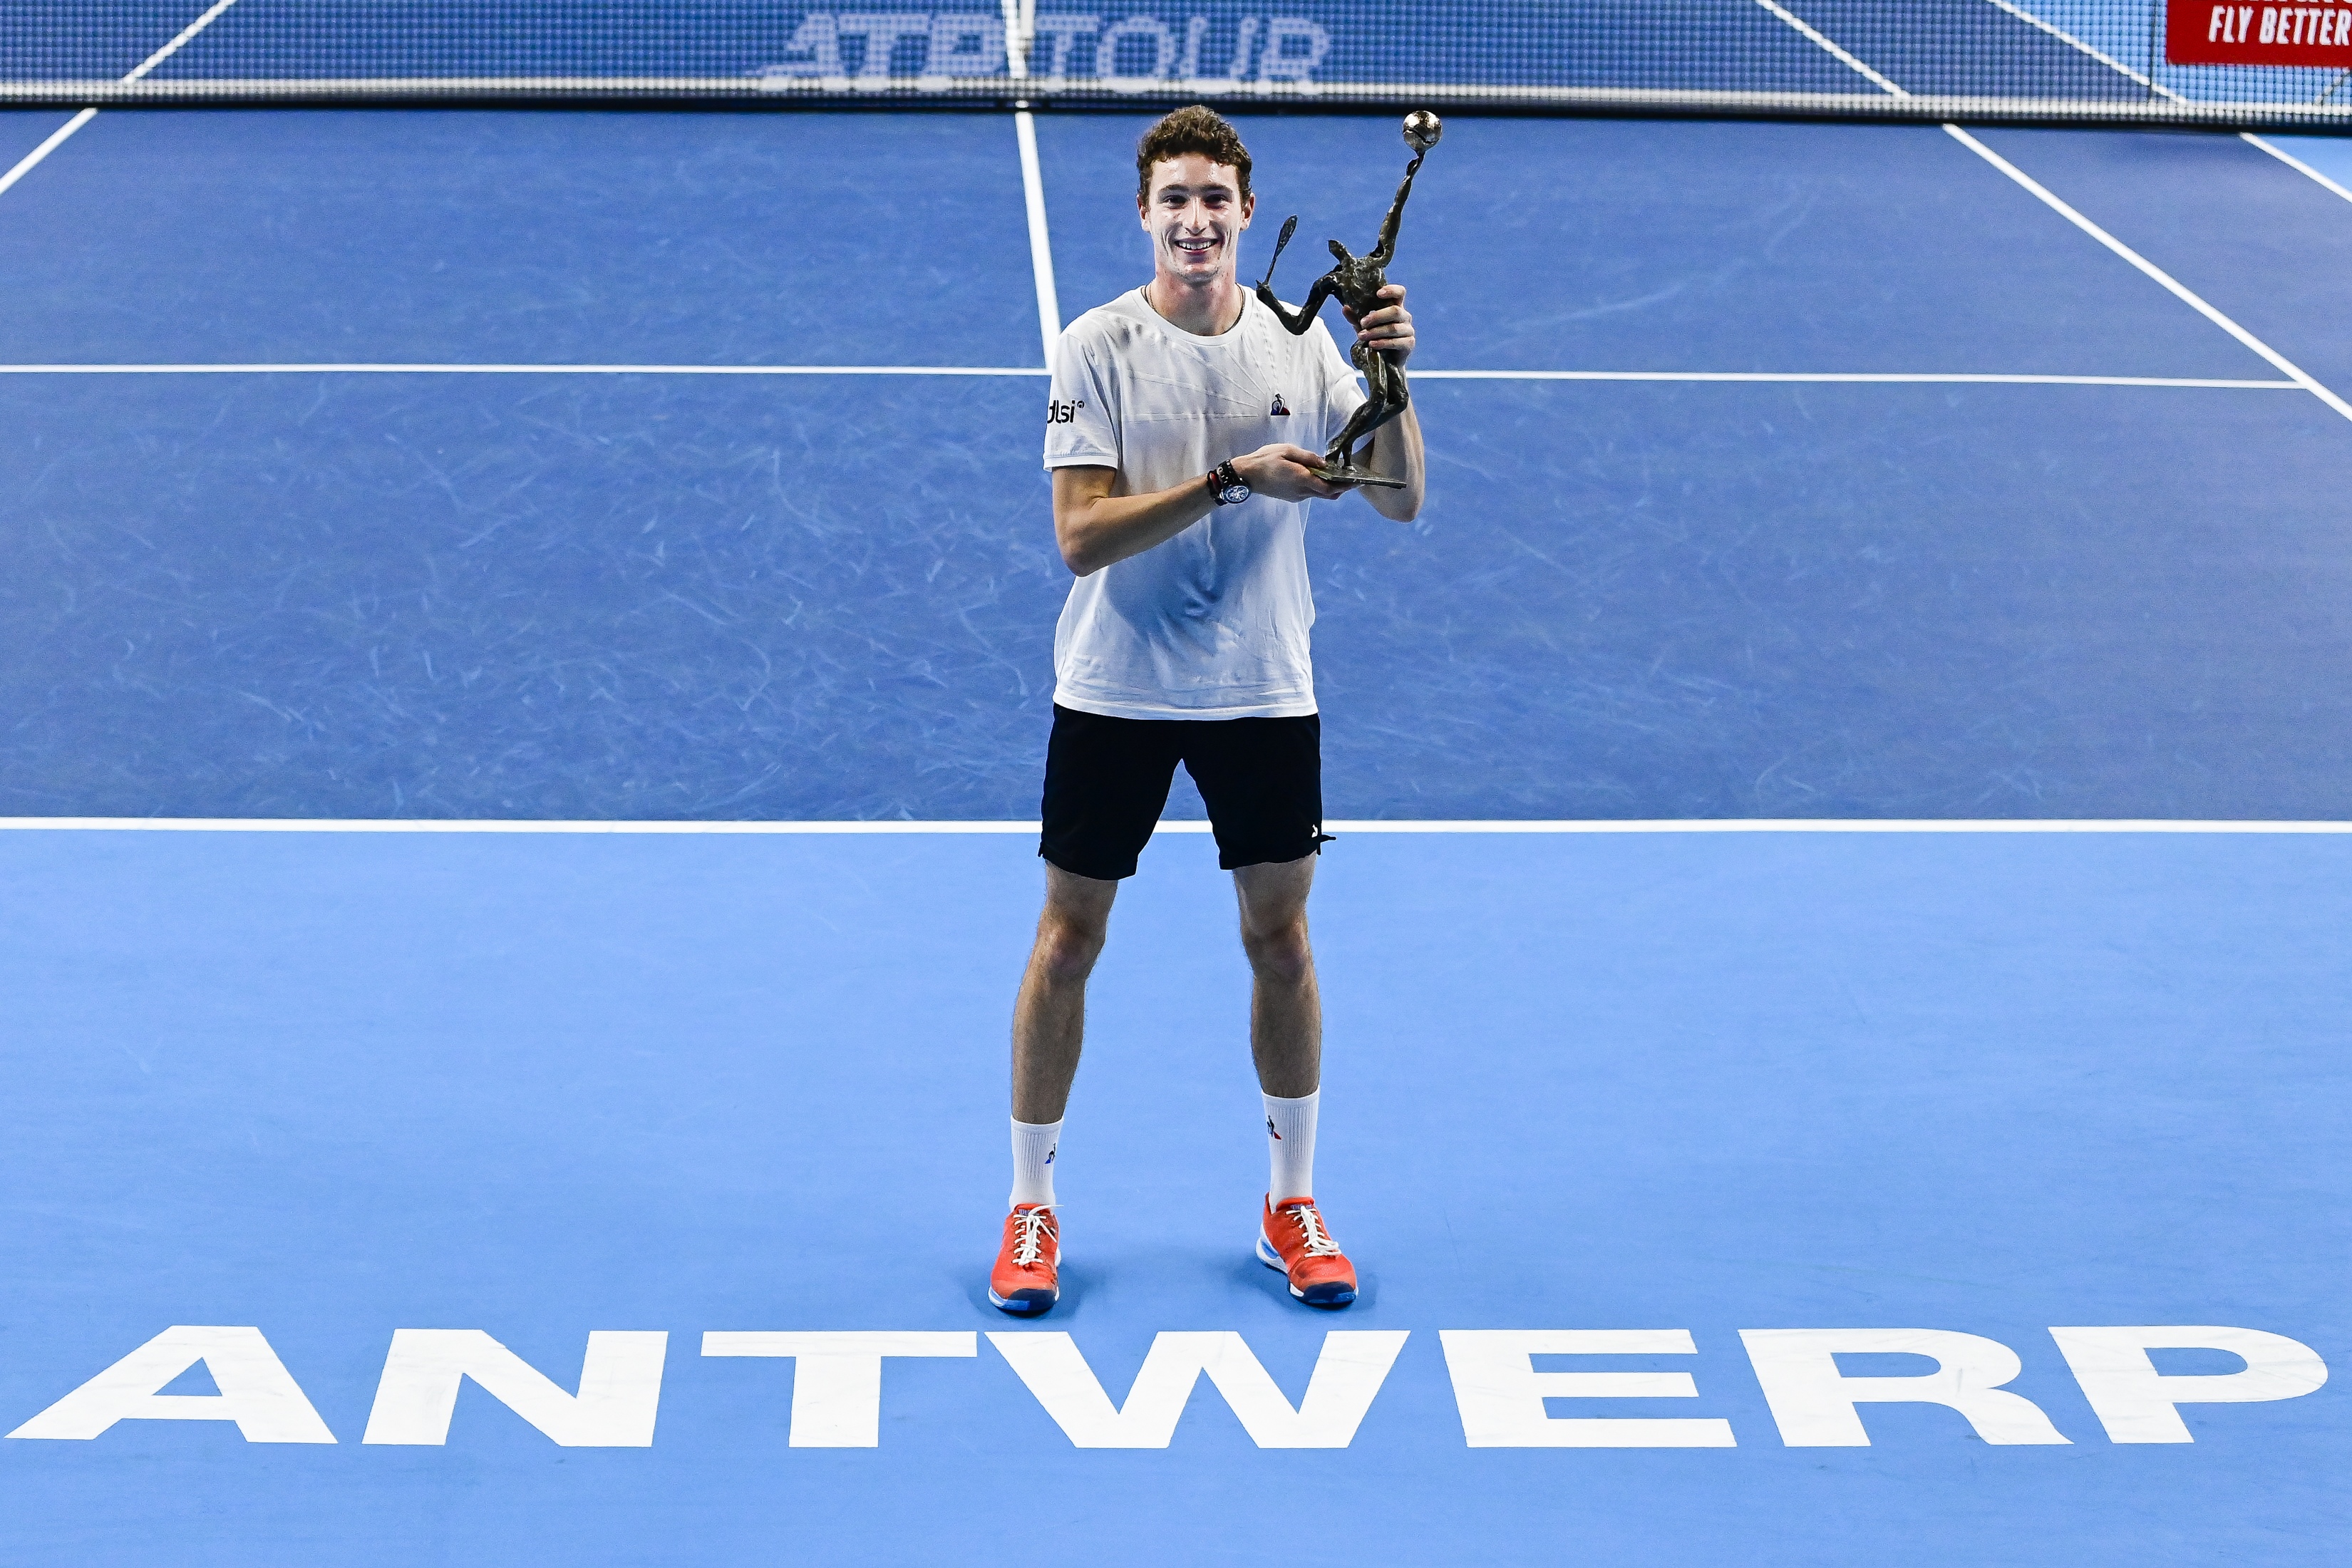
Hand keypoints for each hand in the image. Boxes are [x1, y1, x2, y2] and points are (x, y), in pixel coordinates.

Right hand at [1233, 443, 1347, 501]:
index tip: (1357, 482)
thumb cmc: (1265, 460)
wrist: (1246, 475)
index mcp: (1302, 479)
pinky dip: (1317, 486)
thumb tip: (1324, 462)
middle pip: (1328, 495)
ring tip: (1333, 474)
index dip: (1345, 487)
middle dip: (1341, 488)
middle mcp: (1301, 491)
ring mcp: (1296, 496)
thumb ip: (1307, 457)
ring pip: (1319, 494)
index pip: (1330, 488)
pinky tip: (1315, 476)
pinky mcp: (1291, 497)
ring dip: (1328, 487)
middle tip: (1349, 479)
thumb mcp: (1287, 451)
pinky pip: (1309, 493)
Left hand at [1341, 283, 1412, 363]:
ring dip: (1375, 332)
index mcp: (1396, 307)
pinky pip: (1396, 342)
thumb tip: (1345, 307)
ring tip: (1362, 336)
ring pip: (1393, 328)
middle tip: (1363, 323)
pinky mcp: (1409, 344)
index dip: (1391, 290)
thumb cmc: (1377, 338)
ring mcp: (1408, 330)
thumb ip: (1356, 317)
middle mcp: (1405, 317)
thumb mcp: (1364, 326)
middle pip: (1395, 311)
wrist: (1385, 361)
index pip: (1400, 293)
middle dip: (1376, 316)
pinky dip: (1382, 343)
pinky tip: (1372, 344)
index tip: (1378, 293)